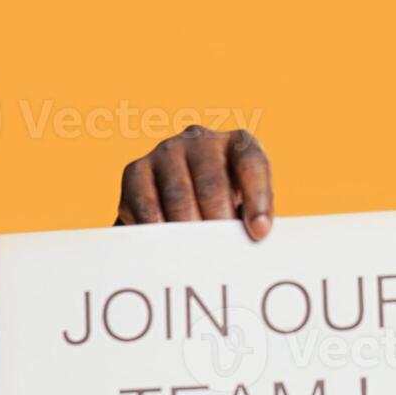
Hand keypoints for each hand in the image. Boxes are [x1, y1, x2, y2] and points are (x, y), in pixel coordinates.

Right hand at [115, 126, 274, 239]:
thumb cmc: (226, 206)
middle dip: (219, 222)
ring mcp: (166, 152)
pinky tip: (166, 246)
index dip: (257, 199)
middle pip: (212, 184)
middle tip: (222, 252)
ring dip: (188, 229)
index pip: (252, 163)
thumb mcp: (247, 206)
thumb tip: (252, 239)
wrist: (184, 201)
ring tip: (197, 255)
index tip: (259, 233)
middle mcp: (200, 139)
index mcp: (237, 144)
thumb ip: (253, 217)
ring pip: (178, 195)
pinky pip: (145, 202)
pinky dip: (156, 227)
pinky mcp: (136, 170)